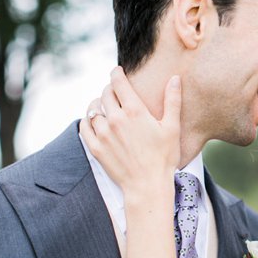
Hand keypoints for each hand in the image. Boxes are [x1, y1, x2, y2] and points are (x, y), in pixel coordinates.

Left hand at [79, 68, 181, 200]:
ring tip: (105, 107)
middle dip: (110, 89)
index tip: (117, 71)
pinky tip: (95, 122)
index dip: (116, 73)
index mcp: (135, 112)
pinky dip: (88, 120)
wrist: (147, 185)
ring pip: (93, 109)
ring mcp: (103, 133)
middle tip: (115, 92)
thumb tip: (174, 78)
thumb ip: (172, 101)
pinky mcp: (95, 147)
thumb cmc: (164, 157)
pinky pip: (84, 125)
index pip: (118, 82)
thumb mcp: (172, 128)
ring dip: (98, 104)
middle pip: (105, 93)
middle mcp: (115, 119)